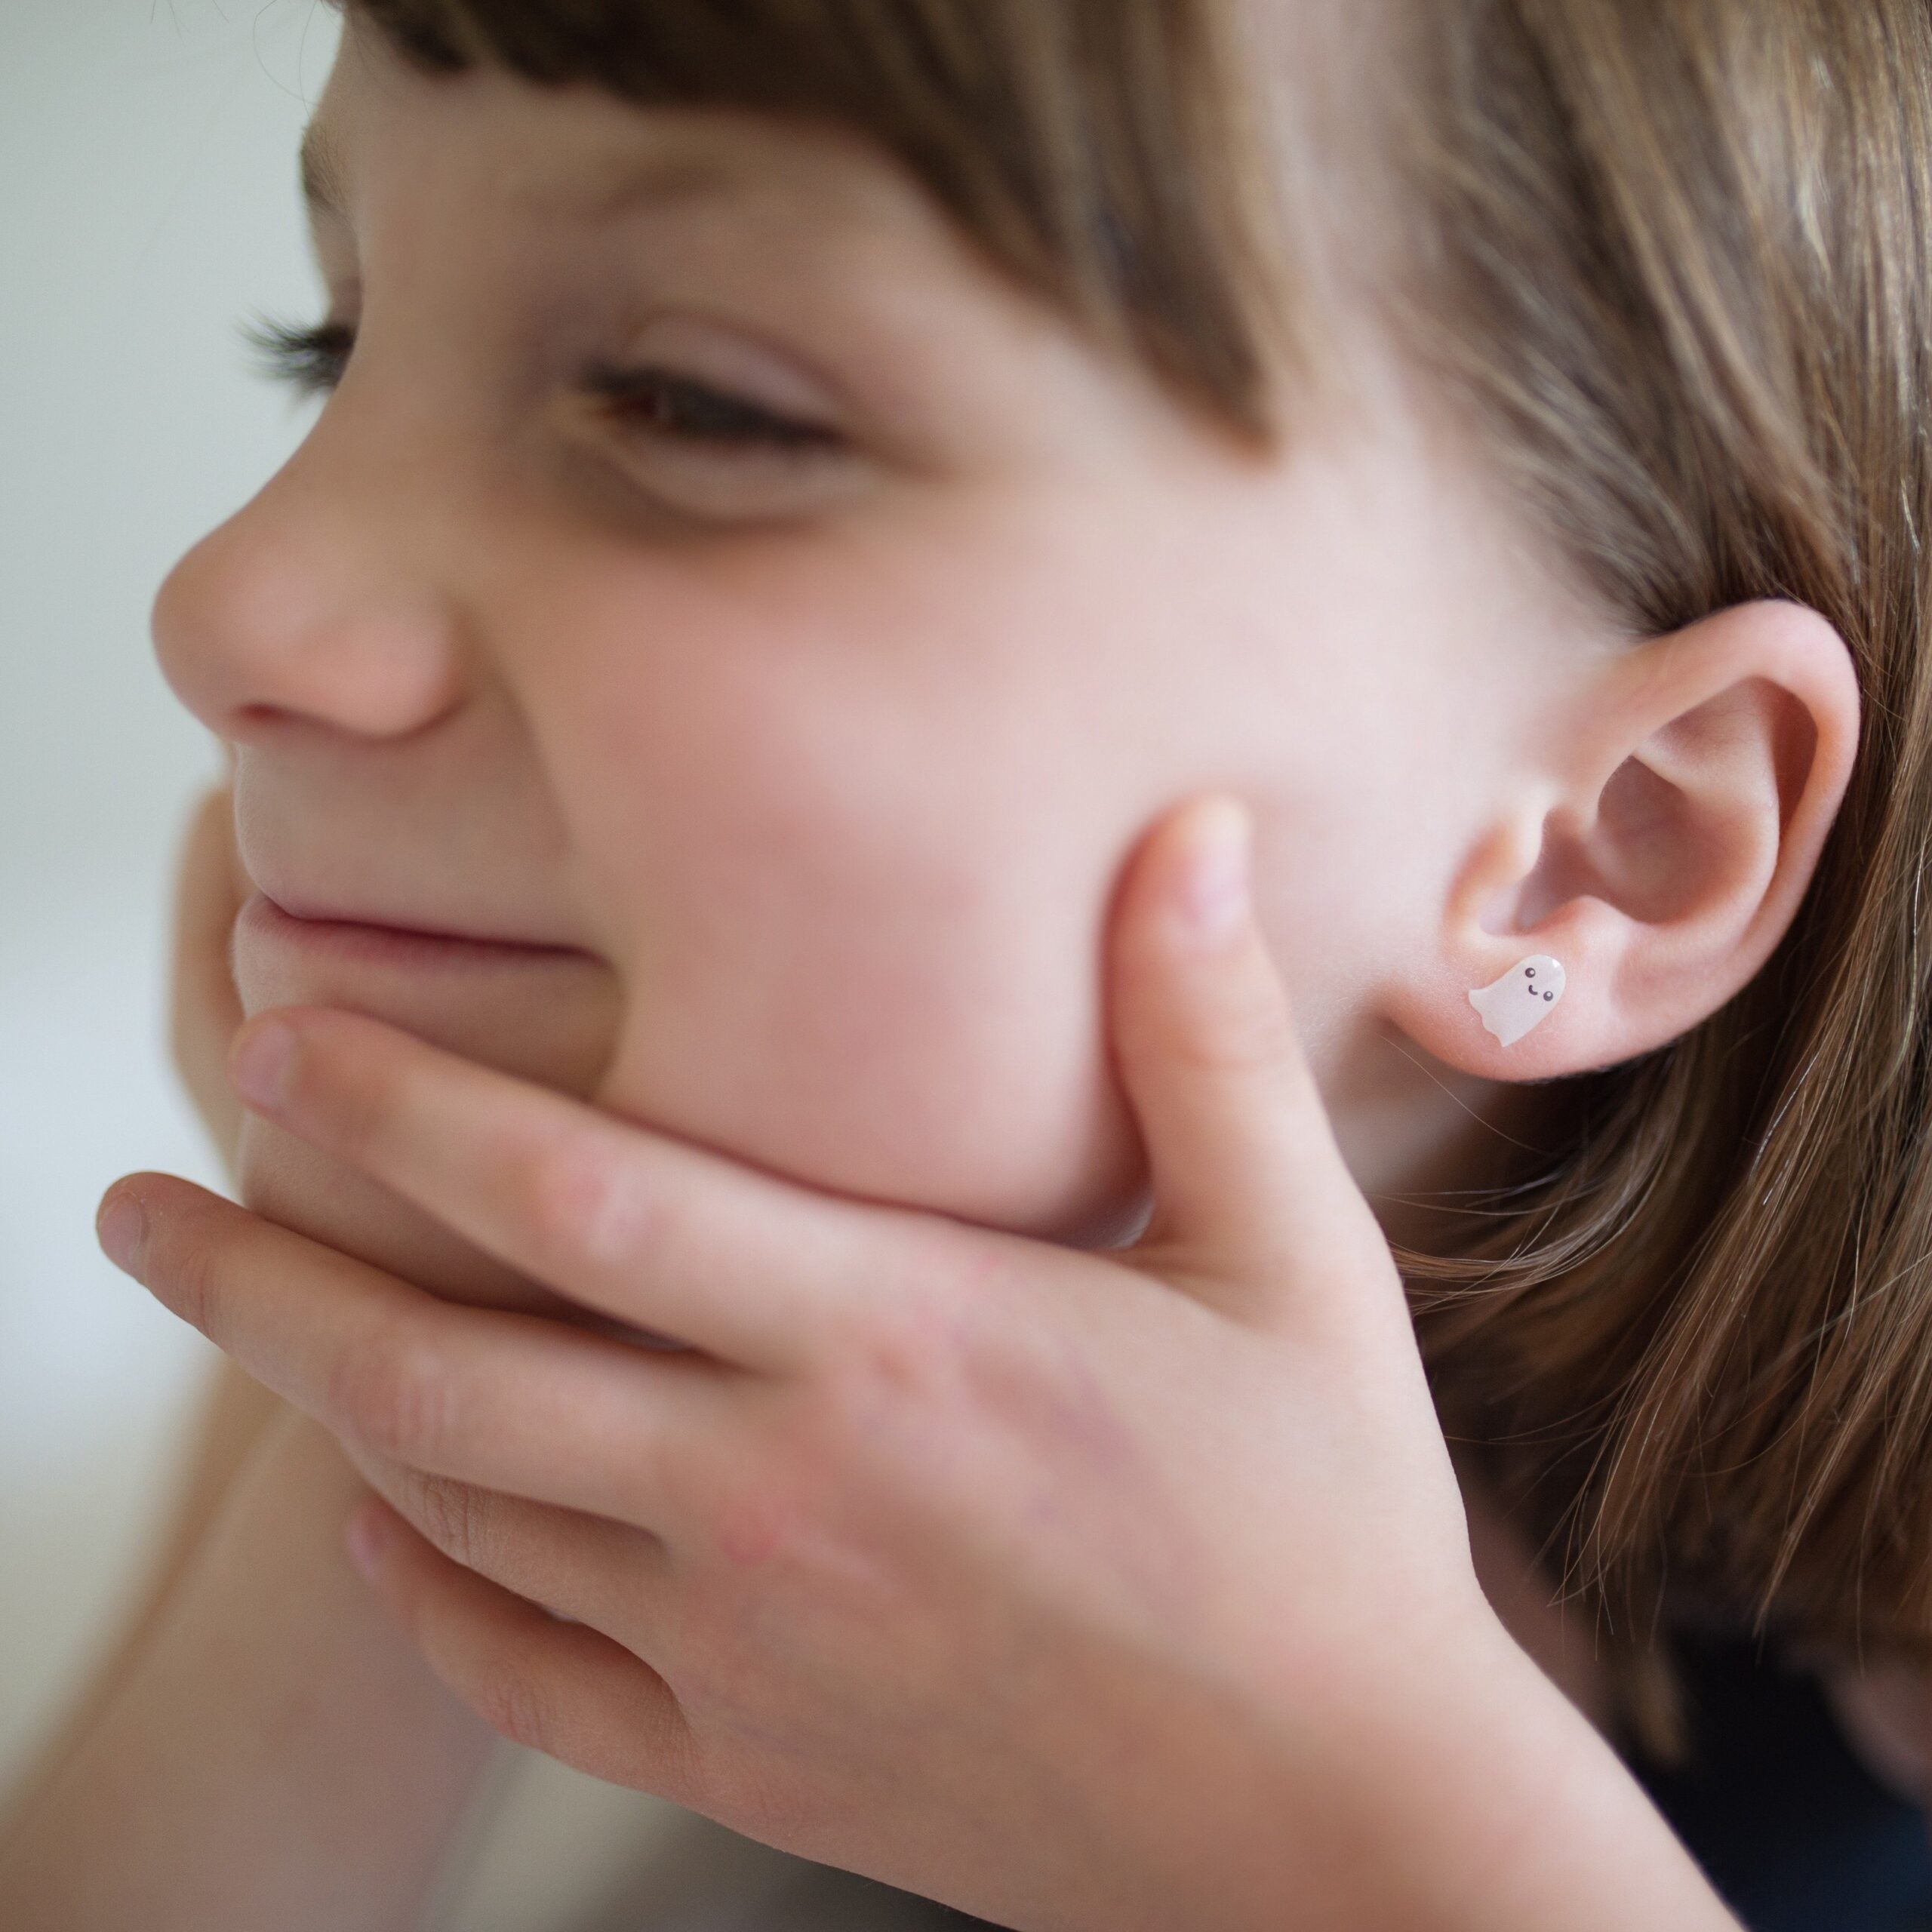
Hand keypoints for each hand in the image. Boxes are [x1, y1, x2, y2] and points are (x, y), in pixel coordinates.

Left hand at [96, 798, 1723, 1931]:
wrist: (1343, 1832)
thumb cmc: (1325, 1535)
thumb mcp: (1294, 1261)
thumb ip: (1205, 1041)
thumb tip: (1196, 834)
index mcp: (891, 1341)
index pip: (580, 1193)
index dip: (402, 1104)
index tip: (281, 1037)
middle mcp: (777, 1491)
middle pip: (446, 1367)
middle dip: (264, 1273)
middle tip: (138, 1204)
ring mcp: (745, 1645)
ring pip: (460, 1514)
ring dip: (325, 1407)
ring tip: (244, 1324)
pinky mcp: (755, 1761)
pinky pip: (524, 1678)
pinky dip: (424, 1593)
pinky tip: (386, 1525)